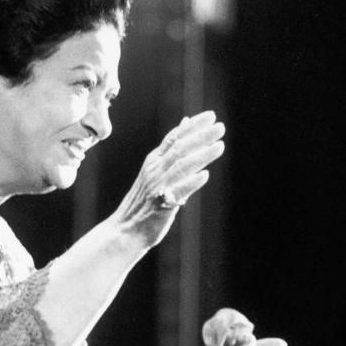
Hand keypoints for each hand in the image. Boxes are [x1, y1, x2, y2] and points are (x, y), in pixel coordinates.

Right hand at [109, 110, 225, 247]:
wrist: (125, 230)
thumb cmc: (144, 201)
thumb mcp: (155, 170)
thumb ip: (171, 149)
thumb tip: (185, 123)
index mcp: (153, 161)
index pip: (174, 138)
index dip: (192, 126)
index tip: (211, 116)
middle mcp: (154, 170)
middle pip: (179, 148)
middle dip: (200, 136)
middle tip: (220, 127)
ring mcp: (156, 186)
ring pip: (180, 166)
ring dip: (201, 155)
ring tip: (220, 146)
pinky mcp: (160, 205)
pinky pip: (176, 191)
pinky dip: (190, 182)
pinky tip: (205, 175)